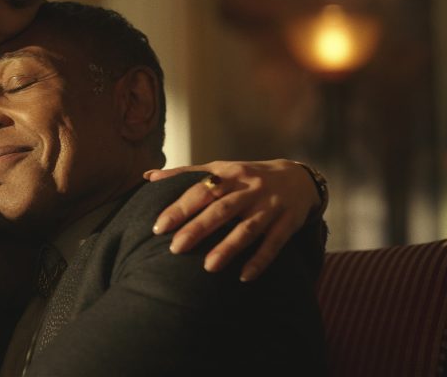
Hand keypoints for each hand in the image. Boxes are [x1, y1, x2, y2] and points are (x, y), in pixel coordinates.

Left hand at [146, 159, 319, 281]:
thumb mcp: (220, 169)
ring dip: (228, 248)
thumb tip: (148, 176)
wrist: (298, 178)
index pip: (200, 190)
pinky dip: (260, 260)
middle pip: (221, 209)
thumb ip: (185, 174)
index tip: (159, 226)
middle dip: (198, 229)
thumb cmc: (247, 176)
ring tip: (208, 268)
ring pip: (247, 229)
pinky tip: (244, 277)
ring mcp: (270, 206)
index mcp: (228, 174)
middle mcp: (249, 189)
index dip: (180, 208)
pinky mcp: (288, 223)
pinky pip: (274, 244)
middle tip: (175, 248)